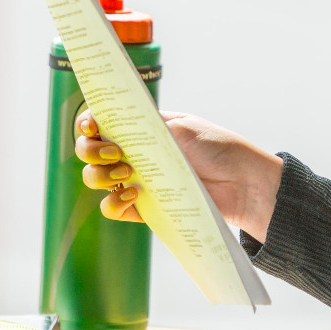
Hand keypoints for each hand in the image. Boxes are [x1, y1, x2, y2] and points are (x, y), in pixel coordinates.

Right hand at [74, 111, 284, 240]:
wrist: (243, 184)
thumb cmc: (217, 147)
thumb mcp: (181, 127)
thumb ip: (145, 126)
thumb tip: (109, 125)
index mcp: (141, 126)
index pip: (101, 120)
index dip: (87, 122)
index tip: (91, 125)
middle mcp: (133, 152)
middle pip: (89, 150)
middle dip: (90, 149)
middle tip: (114, 152)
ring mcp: (136, 180)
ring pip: (94, 178)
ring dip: (99, 175)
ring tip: (127, 173)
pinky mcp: (143, 208)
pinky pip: (112, 209)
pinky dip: (113, 203)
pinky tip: (133, 195)